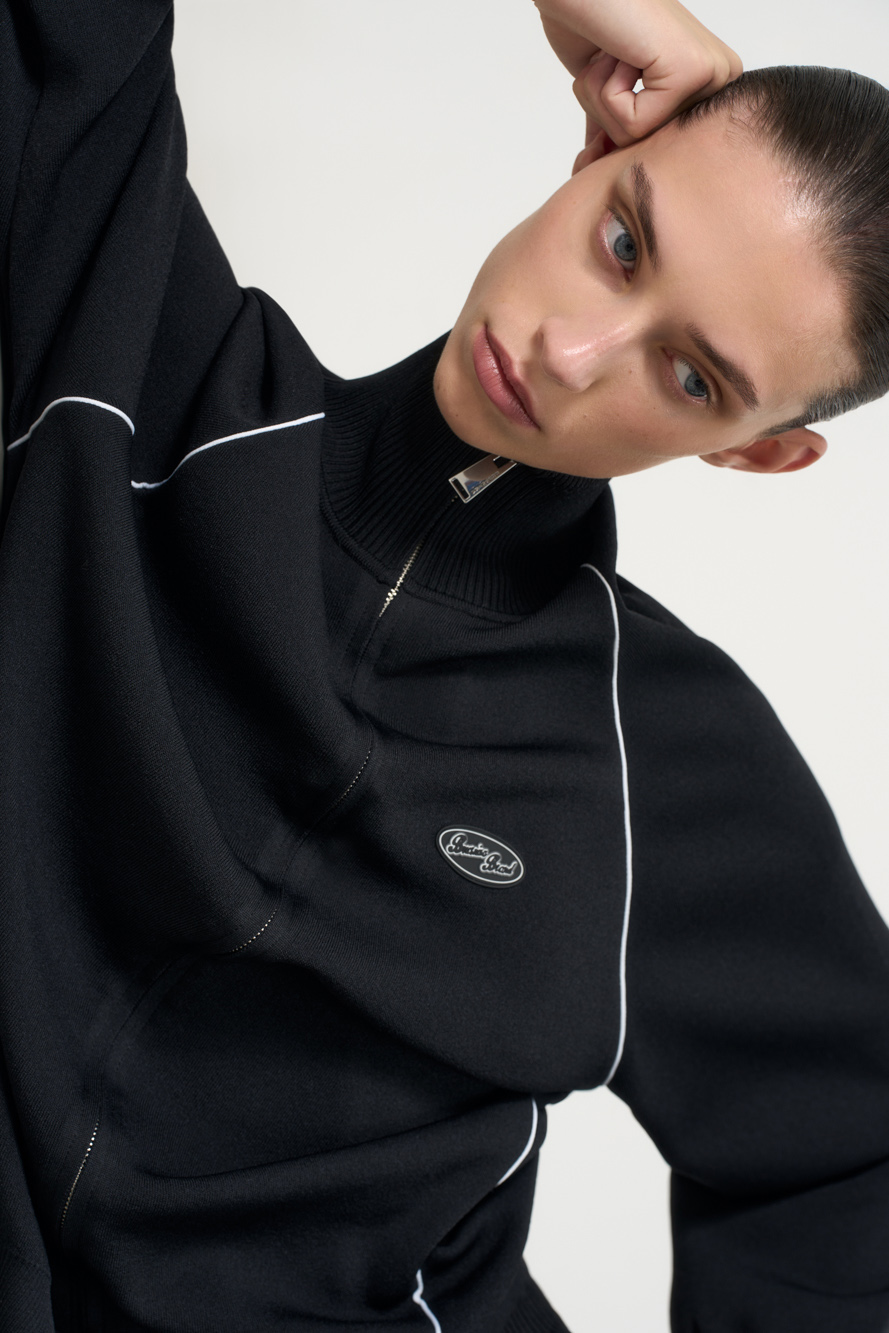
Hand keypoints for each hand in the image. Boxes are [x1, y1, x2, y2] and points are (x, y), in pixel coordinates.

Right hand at [533, 0, 741, 153]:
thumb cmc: (589, 25)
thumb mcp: (608, 93)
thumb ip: (616, 132)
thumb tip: (596, 177)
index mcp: (707, 86)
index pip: (654, 151)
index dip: (614, 132)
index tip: (609, 82)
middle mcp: (718, 80)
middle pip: (647, 151)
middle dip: (607, 118)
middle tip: (609, 63)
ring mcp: (711, 76)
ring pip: (636, 142)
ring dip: (602, 100)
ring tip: (613, 54)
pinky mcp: (693, 72)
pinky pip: (632, 127)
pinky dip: (605, 92)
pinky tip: (617, 53)